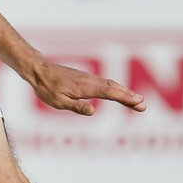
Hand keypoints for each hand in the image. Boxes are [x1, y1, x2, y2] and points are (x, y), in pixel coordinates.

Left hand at [29, 60, 145, 115]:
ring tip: (136, 100)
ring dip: (124, 92)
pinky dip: (114, 88)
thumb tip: (93, 112)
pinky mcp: (84, 78)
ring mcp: (88, 78)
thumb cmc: (47, 88)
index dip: (125, 98)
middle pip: (114, 88)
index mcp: (85, 88)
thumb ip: (76, 106)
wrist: (39, 70)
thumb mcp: (58, 102)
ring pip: (110, 84)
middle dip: (129, 96)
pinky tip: (118, 92)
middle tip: (143, 105)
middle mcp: (89, 81)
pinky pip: (103, 82)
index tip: (139, 103)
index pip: (110, 93)